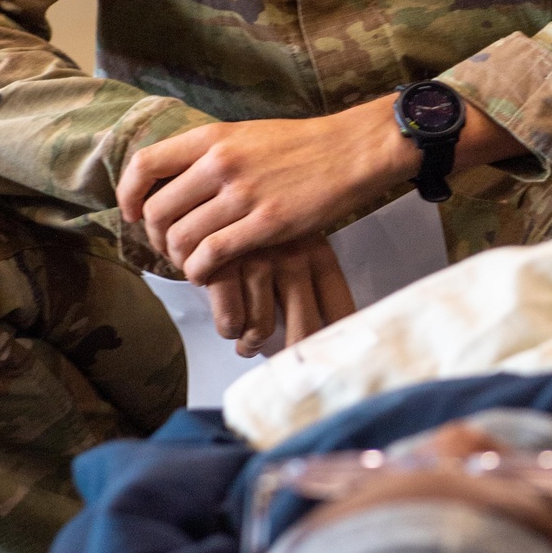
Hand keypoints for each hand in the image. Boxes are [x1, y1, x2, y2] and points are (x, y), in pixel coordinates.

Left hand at [116, 94, 520, 283]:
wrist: (352, 150)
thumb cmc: (302, 146)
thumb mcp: (248, 135)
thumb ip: (212, 155)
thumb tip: (177, 181)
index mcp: (212, 138)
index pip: (146, 164)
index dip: (128, 194)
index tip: (132, 213)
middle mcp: (220, 163)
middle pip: (158, 211)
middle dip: (156, 238)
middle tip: (170, 249)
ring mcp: (242, 194)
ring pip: (183, 238)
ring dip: (181, 260)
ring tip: (193, 265)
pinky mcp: (266, 224)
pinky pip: (213, 256)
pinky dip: (203, 272)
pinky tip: (211, 275)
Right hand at [205, 234, 354, 357]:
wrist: (211, 192)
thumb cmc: (260, 226)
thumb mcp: (296, 238)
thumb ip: (310, 277)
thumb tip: (323, 335)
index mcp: (318, 251)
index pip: (339, 309)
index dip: (335, 339)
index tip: (329, 356)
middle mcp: (293, 257)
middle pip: (304, 329)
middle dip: (292, 353)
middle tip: (283, 360)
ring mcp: (258, 261)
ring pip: (261, 330)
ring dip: (252, 343)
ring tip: (248, 342)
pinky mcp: (223, 265)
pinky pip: (230, 322)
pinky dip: (229, 329)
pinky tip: (230, 324)